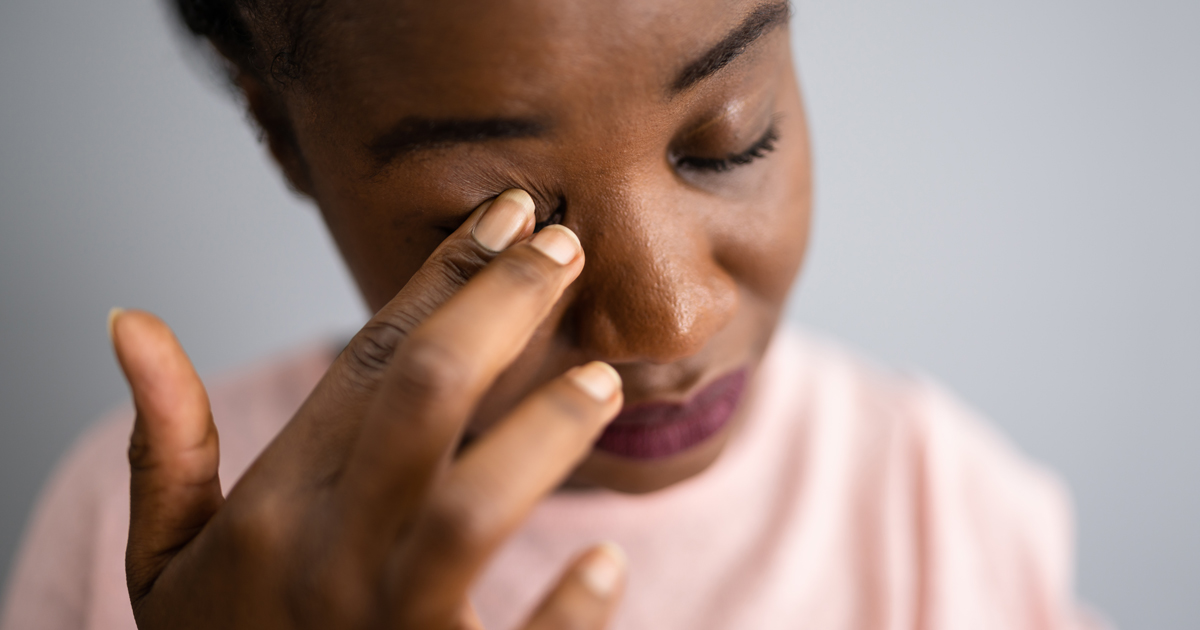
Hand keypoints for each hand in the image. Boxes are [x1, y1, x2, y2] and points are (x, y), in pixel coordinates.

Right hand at [110, 189, 626, 628]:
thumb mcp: (166, 561)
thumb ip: (167, 448)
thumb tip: (132, 323)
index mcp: (271, 508)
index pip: (368, 364)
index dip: (442, 278)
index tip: (507, 214)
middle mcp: (325, 556)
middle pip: (424, 398)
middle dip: (499, 309)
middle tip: (565, 247)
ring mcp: (383, 629)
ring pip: (469, 510)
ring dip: (540, 435)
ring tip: (600, 383)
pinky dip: (562, 612)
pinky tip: (602, 565)